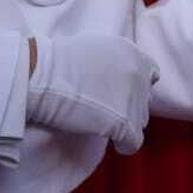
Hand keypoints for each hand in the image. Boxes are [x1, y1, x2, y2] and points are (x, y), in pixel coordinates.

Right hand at [27, 34, 158, 154]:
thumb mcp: (96, 48)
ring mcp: (134, 99)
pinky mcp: (125, 123)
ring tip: (102, 123)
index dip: (135, 87)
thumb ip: (115, 61)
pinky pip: (133, 143)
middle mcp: (139, 74)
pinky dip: (124, 145)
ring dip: (125, 124)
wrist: (42, 75)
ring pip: (140, 121)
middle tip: (105, 109)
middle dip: (128, 106)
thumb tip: (117, 79)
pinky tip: (111, 142)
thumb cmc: (58, 61)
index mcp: (132, 53)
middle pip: (144, 100)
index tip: (119, 94)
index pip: (150, 74)